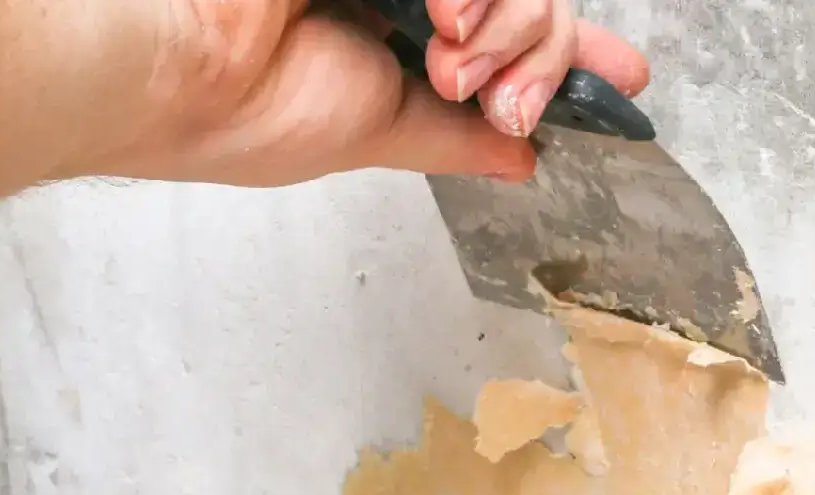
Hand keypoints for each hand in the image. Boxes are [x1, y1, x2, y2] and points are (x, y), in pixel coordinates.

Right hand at [88, 0, 649, 186]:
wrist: (185, 72)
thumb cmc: (254, 113)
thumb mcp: (385, 133)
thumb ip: (460, 137)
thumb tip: (524, 159)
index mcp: (402, 39)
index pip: (512, 32)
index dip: (572, 53)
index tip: (628, 77)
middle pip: (533, 3)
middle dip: (537, 53)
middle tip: (490, 91)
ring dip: (508, 23)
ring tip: (448, 52)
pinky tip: (444, 16)